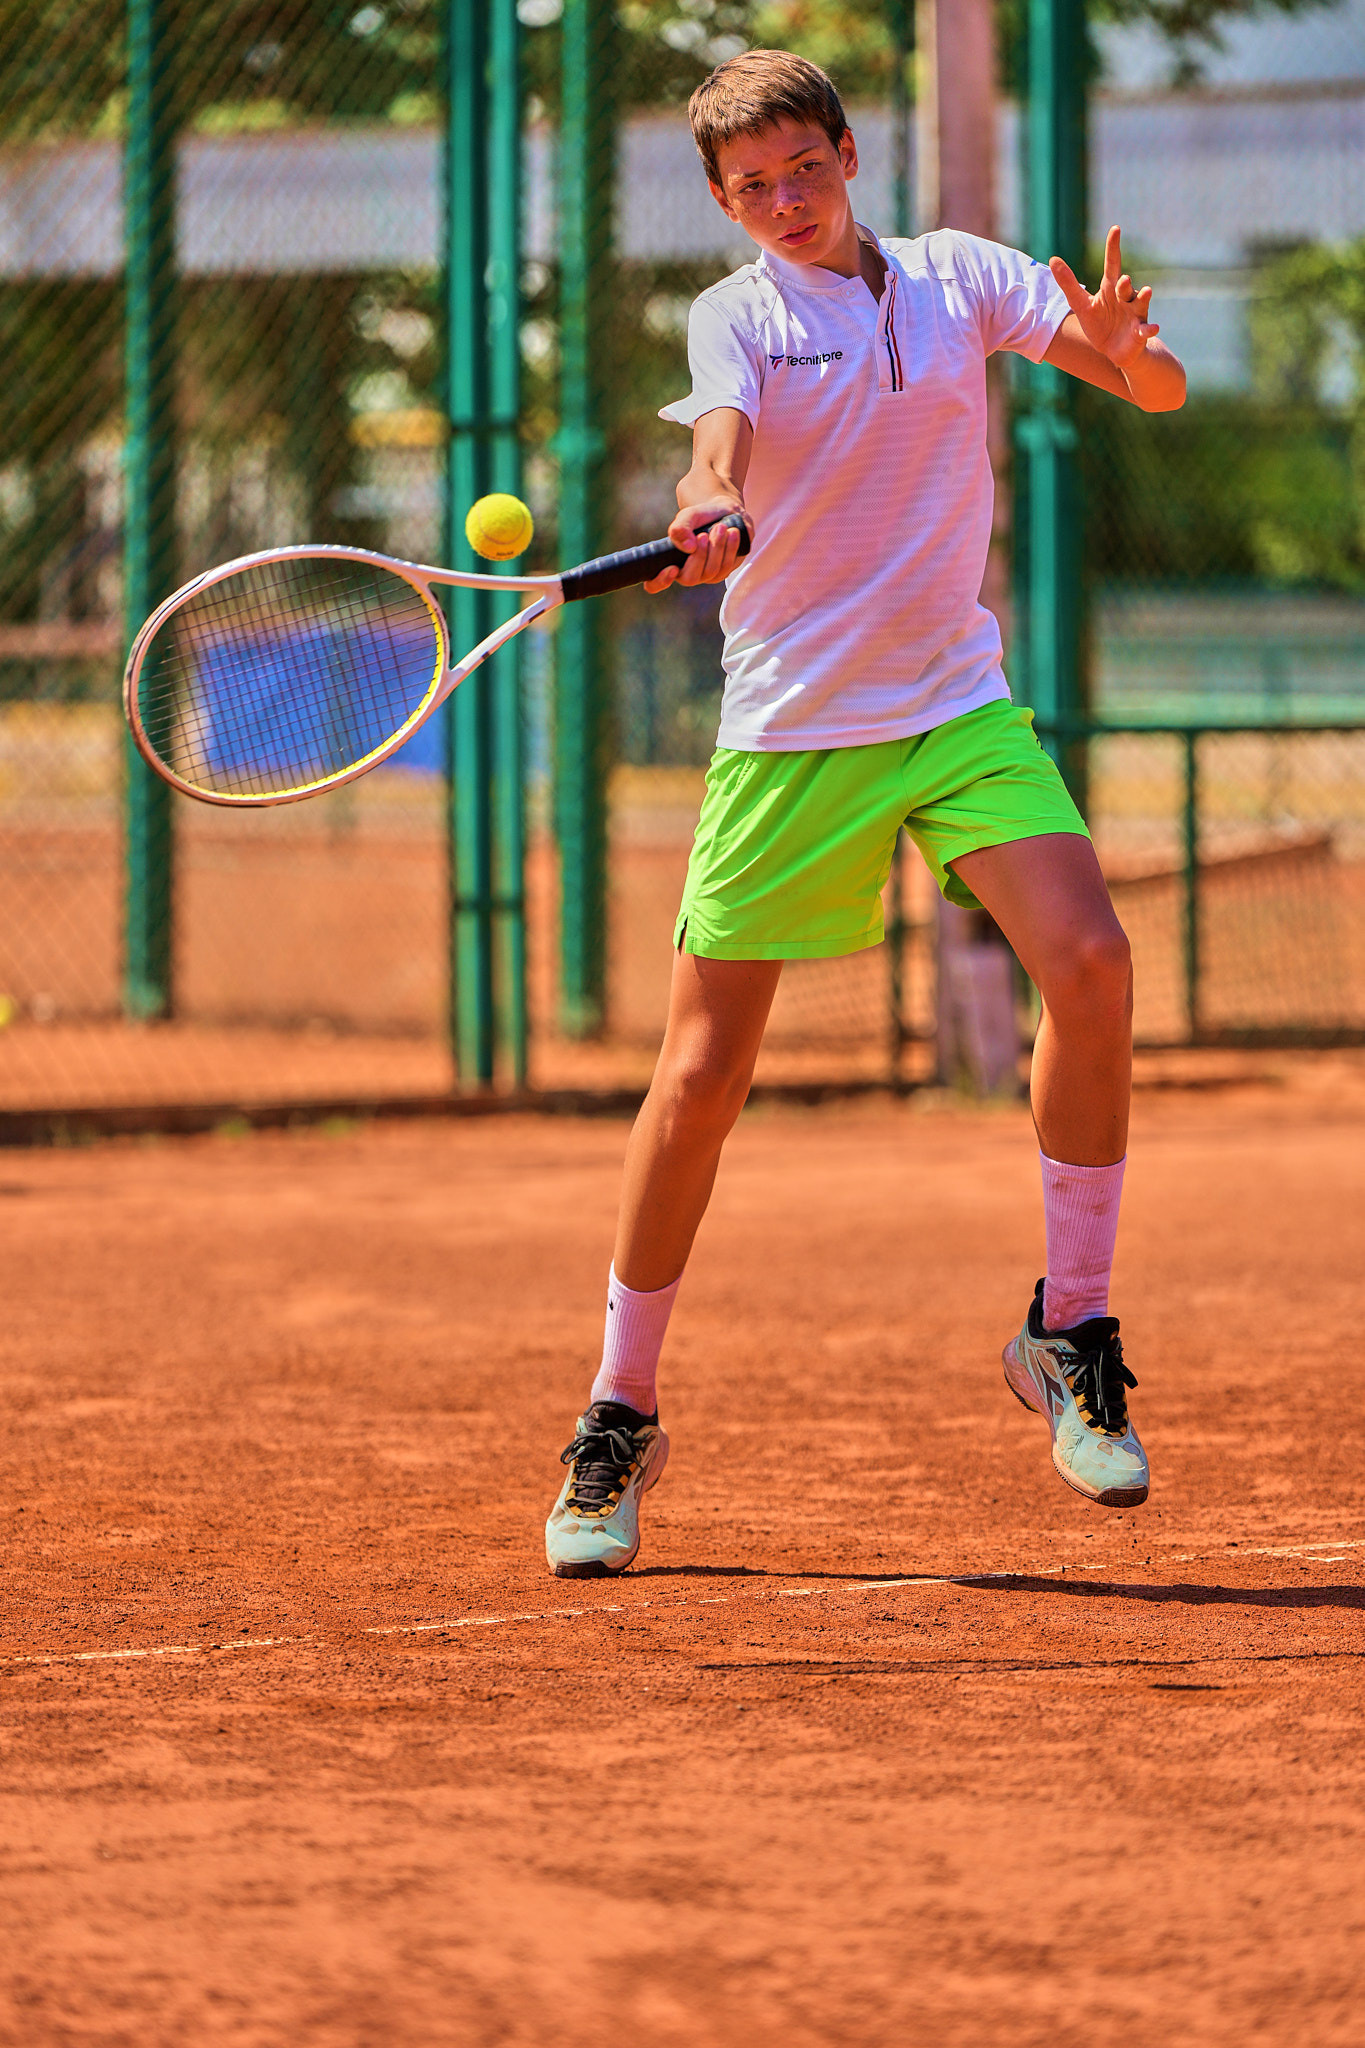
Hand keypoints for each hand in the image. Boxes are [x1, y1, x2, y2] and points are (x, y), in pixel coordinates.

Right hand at [643, 499, 749, 593]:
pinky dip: (730, 548)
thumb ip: (680, 528)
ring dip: (717, 548)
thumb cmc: (701, 517)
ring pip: (712, 571)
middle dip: (699, 556)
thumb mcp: (687, 516)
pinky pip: (727, 566)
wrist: (724, 513)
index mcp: (670, 562)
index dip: (660, 581)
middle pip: (691, 578)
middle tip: (704, 534)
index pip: (655, 584)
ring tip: (721, 527)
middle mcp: (687, 574)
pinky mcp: (724, 571)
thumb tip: (688, 547)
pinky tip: (732, 533)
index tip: (672, 568)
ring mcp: (707, 575)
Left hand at [1050, 225, 1157, 374]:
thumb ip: (1068, 284)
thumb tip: (1053, 258)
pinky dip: (1150, 329)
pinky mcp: (1141, 333)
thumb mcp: (1081, 305)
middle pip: (1125, 286)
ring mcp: (1135, 314)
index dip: (1113, 247)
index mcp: (1110, 289)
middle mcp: (1126, 298)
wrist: (1115, 351)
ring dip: (1144, 297)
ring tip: (1147, 291)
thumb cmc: (1099, 324)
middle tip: (1123, 279)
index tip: (1115, 228)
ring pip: (1141, 303)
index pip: (1112, 264)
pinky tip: (1153, 328)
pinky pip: (1147, 330)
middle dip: (1125, 283)